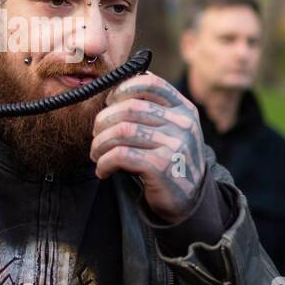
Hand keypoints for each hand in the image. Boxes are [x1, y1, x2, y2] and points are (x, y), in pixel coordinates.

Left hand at [89, 71, 206, 222]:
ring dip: (100, 144)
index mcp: (184, 109)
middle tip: (96, 136)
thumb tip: (115, 87)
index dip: (122, 89)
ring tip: (96, 154)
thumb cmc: (170, 161)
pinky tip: (103, 170)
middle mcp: (182, 124)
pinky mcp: (162, 167)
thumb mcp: (171, 130)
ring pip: (122, 131)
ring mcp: (174, 145)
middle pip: (129, 108)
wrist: (188, 201)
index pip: (151, 83)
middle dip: (103, 122)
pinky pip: (121, 155)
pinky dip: (104, 162)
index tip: (109, 103)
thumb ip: (152, 110)